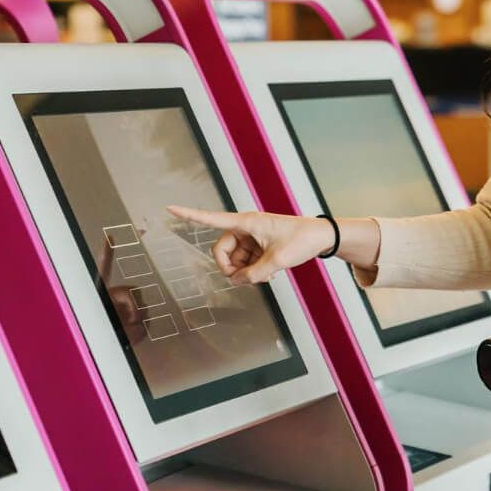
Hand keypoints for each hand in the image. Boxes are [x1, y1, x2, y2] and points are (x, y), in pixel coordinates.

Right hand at [166, 205, 330, 285]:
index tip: (170, 208)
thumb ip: (254, 274)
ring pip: (235, 259)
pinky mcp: (258, 245)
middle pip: (221, 250)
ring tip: (268, 274)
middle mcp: (245, 228)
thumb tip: (237, 281)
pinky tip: (270, 273)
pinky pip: (246, 261)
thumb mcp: (277, 261)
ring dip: (246, 271)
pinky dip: (254, 270)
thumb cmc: (301, 240)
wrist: (320, 237)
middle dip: (231, 267)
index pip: (211, 219)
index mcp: (246, 222)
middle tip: (247, 278)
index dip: (189, 215)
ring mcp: (251, 237)